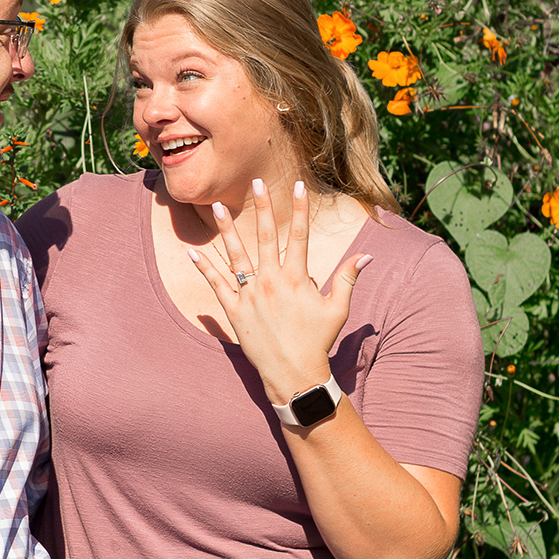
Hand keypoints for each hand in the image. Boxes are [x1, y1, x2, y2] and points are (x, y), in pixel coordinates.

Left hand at [188, 178, 370, 408]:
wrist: (294, 374)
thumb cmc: (317, 341)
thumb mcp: (337, 309)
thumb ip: (347, 279)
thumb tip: (366, 255)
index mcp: (297, 279)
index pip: (300, 236)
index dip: (300, 209)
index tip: (299, 185)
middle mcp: (272, 282)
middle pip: (266, 237)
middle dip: (262, 207)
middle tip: (255, 183)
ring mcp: (251, 295)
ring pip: (236, 255)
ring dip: (227, 229)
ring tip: (215, 206)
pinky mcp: (235, 311)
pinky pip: (216, 286)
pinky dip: (204, 269)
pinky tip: (192, 253)